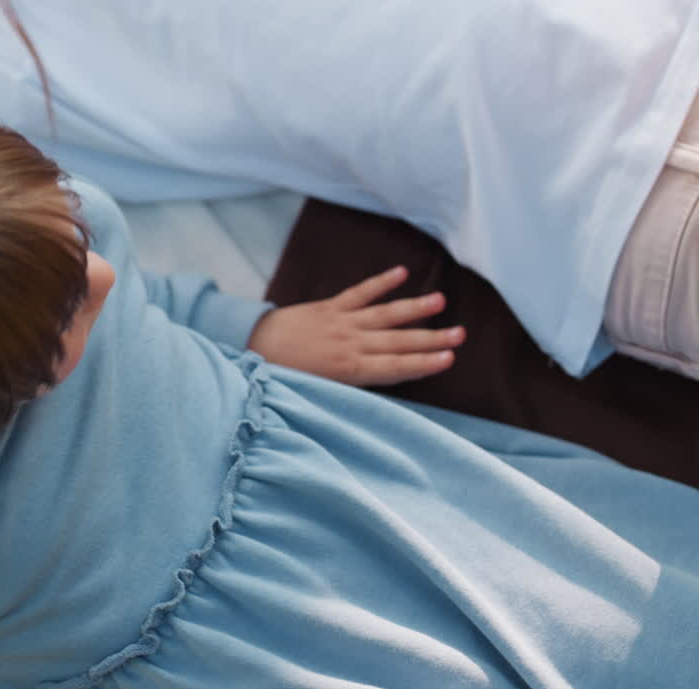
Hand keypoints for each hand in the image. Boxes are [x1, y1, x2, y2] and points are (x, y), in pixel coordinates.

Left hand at [247, 266, 464, 385]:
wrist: (253, 347)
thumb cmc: (285, 376)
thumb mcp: (320, 391)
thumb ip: (350, 387)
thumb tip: (381, 385)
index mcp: (349, 371)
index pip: (395, 368)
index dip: (423, 363)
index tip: (449, 359)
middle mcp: (350, 345)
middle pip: (398, 342)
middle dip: (431, 338)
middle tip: (461, 334)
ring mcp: (341, 323)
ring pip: (384, 315)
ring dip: (414, 307)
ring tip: (440, 301)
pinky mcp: (329, 306)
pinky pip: (359, 293)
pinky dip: (380, 282)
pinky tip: (401, 272)